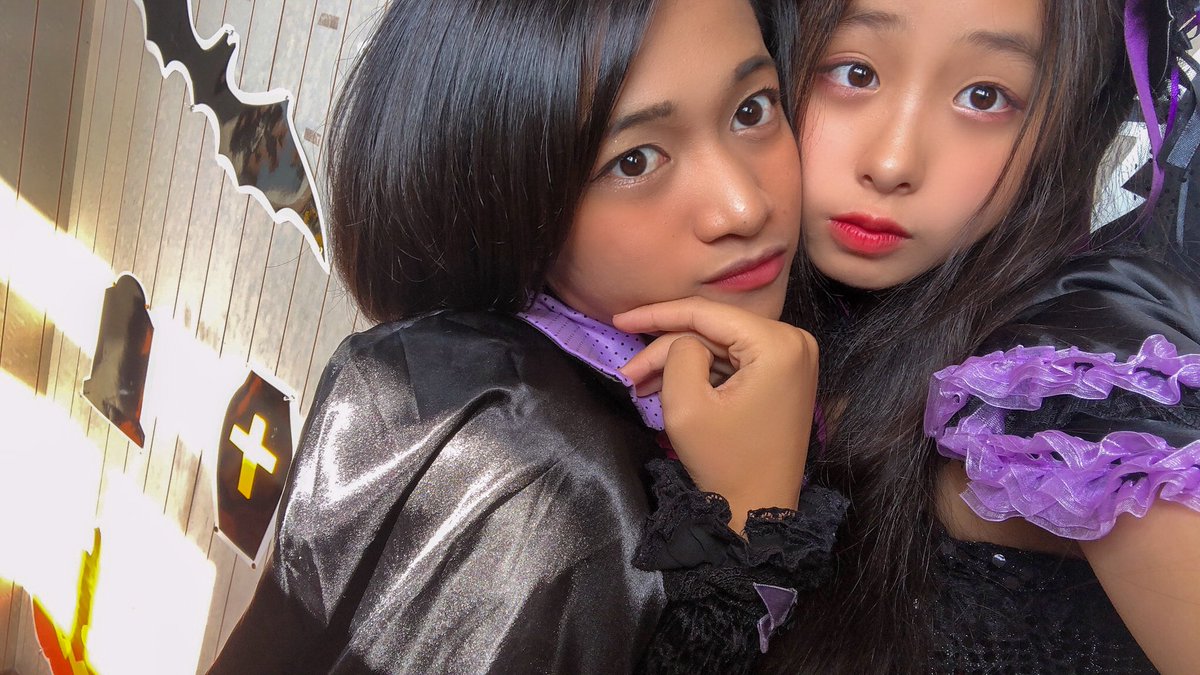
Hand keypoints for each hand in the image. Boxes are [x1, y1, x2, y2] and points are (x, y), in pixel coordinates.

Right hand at [615, 297, 818, 531]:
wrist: (759, 511)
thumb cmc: (724, 462)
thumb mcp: (687, 405)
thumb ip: (677, 354)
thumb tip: (681, 341)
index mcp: (778, 344)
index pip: (706, 314)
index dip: (656, 314)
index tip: (618, 320)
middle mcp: (794, 342)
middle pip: (713, 331)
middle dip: (665, 350)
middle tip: (628, 373)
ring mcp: (793, 359)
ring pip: (720, 347)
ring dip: (680, 363)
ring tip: (641, 385)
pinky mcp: (785, 377)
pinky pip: (735, 362)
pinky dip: (702, 373)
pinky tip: (668, 387)